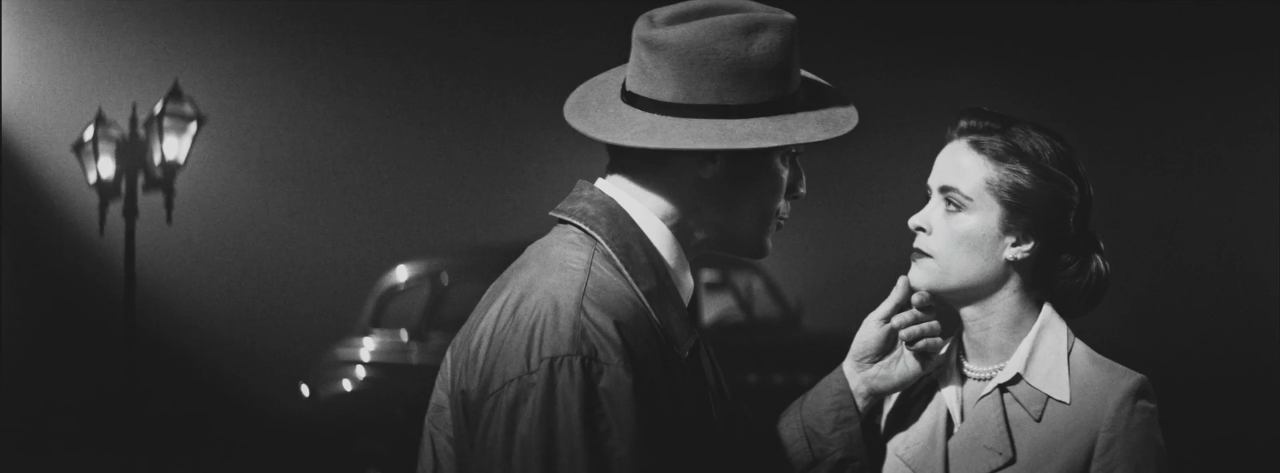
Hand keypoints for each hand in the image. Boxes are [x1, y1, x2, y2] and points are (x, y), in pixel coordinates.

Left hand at [843, 276, 946, 410]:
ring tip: (901, 337)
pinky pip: (936, 343)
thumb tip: (904, 278)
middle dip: (913, 315)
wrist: (863, 373)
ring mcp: (922, 342)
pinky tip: (910, 348)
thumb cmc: (866, 345)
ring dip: (918, 329)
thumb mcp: (878, 319)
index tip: (914, 300)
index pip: (922, 300)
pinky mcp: (927, 358)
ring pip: (936, 326)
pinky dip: (924, 342)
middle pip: (930, 311)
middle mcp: (915, 326)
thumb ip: (894, 301)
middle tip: (895, 324)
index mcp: (903, 314)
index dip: (922, 297)